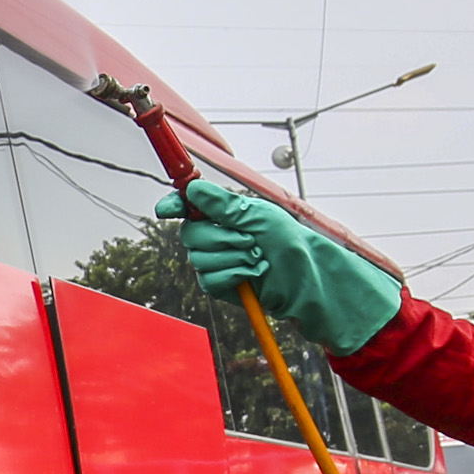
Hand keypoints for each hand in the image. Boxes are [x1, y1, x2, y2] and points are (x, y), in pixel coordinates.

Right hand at [154, 177, 407, 356]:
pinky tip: (252, 274)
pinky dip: (233, 275)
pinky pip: (208, 278)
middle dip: (222, 237)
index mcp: (224, 213)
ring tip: (258, 259)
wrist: (304, 281)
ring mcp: (215, 260)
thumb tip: (194, 189)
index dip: (175, 204)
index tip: (168, 209)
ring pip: (199, 258)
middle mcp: (216, 235)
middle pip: (190, 233)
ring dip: (233, 258)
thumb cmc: (290, 244)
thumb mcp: (261, 217)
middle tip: (250, 240)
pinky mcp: (218, 284)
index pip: (188, 205)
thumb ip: (224, 205)